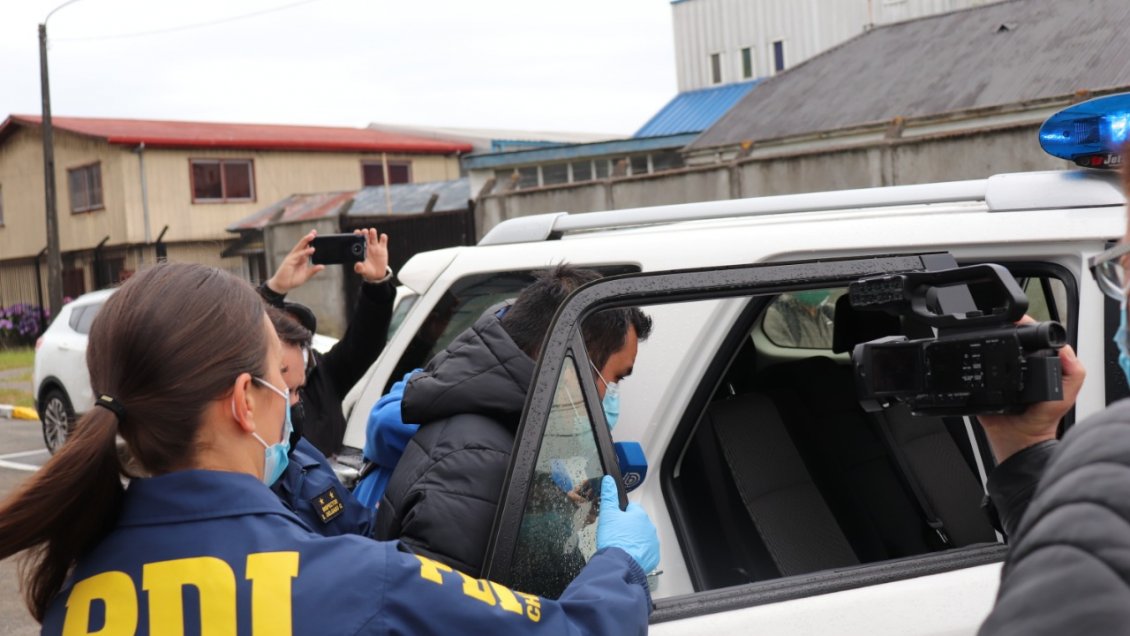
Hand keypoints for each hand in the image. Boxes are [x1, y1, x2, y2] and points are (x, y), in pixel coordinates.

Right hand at [266, 230, 323, 294]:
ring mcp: (292, 258)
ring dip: (306, 241)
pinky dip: (304, 252)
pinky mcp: (289, 261)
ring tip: (312, 236)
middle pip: (303, 245)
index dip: (311, 242)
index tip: (316, 235)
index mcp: (301, 259)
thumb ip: (313, 270)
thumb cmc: (293, 280)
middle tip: (314, 231)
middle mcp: (297, 256)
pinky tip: (311, 249)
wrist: (282, 285)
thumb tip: (322, 266)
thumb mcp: (306, 275)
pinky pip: (298, 255)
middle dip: (308, 238)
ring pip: (300, 247)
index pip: (307, 248)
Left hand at [354, 228, 389, 281]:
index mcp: (360, 249)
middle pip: (365, 234)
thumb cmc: (367, 271)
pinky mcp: (383, 248)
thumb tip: (357, 265)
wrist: (377, 274)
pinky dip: (383, 237)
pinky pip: (383, 239)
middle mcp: (367, 246)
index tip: (357, 232)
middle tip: (364, 232)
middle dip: (364, 232)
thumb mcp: (363, 271)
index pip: (357, 239)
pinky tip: (382, 238)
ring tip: (372, 232)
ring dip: (373, 232)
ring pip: (373, 235)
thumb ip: (359, 268)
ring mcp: (375, 246)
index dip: (357, 234)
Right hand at [595, 475, 658, 572]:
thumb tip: (609, 480)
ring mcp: (653, 542)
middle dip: (628, 528)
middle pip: (637, 523)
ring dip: (634, 540)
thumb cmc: (614, 538)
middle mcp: (649, 527)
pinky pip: (645, 551)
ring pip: (642, 537)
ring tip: (621, 547)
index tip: (614, 522)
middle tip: (615, 536)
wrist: (620, 563)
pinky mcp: (653, 556)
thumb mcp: (607, 514)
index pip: (631, 508)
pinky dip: (638, 553)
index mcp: (639, 515)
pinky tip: (628, 555)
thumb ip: (609, 496)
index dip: (620, 514)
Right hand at [978, 333, 1084, 462]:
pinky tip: (977, 359)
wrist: (1020, 440)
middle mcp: (1020, 370)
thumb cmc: (1043, 421)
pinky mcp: (985, 387)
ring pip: (991, 355)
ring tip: (988, 341)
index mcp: (1041, 368)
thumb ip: (1074, 373)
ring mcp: (1001, 378)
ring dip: (988, 347)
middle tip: (1002, 329)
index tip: (1020, 321)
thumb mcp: (1065, 396)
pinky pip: (976, 374)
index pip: (1034, 342)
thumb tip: (1065, 351)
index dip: (1028, 328)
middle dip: (1006, 334)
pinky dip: (974, 366)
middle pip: (1011, 344)